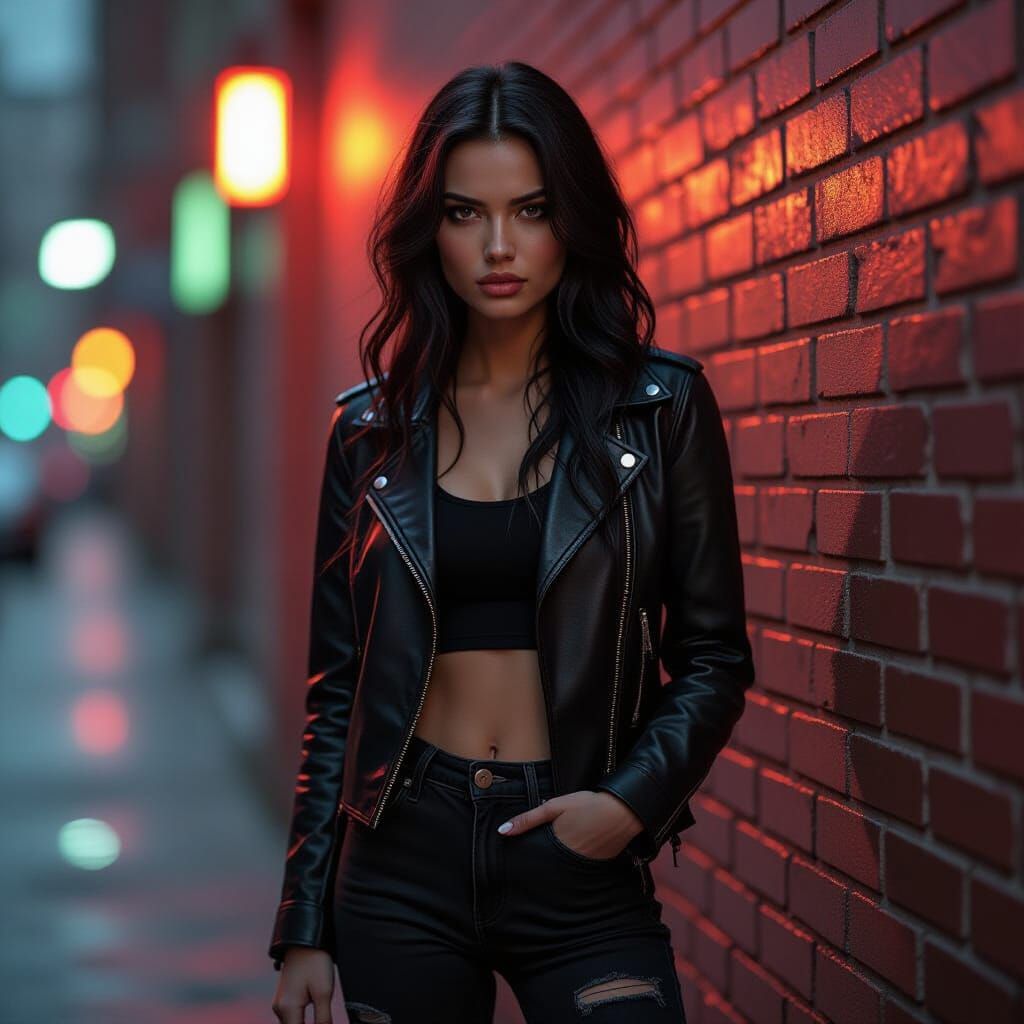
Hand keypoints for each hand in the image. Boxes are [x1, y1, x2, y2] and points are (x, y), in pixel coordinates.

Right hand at [272, 946, 334, 1023]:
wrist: (305, 940)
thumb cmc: (315, 961)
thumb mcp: (324, 992)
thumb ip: (323, 1019)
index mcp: (287, 1009)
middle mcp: (280, 1008)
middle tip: (323, 1020)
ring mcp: (280, 1003)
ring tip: (321, 1018)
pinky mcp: (285, 998)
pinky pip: (292, 1018)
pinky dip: (301, 1021)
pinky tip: (315, 1018)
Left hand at [496, 790, 644, 859]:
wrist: (622, 811)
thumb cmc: (587, 805)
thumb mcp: (554, 807)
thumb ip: (528, 819)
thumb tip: (502, 831)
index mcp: (555, 846)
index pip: (533, 860)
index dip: (525, 861)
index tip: (515, 863)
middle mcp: (567, 861)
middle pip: (546, 869)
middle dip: (538, 868)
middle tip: (531, 865)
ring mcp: (583, 866)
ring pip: (561, 871)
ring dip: (554, 868)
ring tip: (551, 861)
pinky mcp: (596, 867)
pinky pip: (577, 870)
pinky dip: (572, 866)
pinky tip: (571, 856)